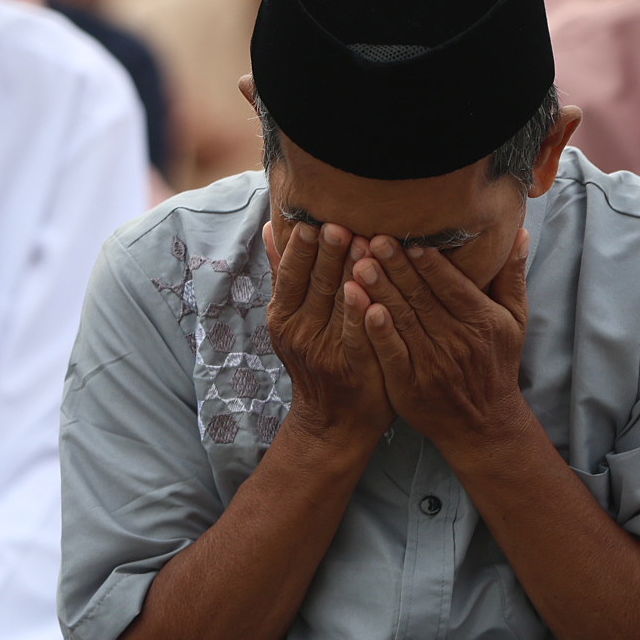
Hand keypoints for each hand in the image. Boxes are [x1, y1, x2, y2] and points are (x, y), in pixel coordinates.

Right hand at [264, 220, 394, 442]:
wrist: (333, 422)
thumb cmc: (318, 359)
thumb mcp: (292, 319)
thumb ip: (284, 275)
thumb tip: (271, 228)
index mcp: (284, 315)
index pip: (292, 273)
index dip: (302, 247)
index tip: (313, 218)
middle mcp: (300, 332)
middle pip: (316, 283)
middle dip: (328, 251)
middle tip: (340, 221)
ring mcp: (325, 351)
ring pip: (338, 304)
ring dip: (349, 273)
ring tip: (362, 242)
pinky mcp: (353, 369)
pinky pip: (356, 337)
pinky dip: (360, 314)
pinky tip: (369, 293)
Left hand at [352, 229, 531, 450]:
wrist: (483, 425)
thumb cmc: (497, 364)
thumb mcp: (514, 321)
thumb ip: (511, 275)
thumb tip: (518, 231)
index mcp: (481, 321)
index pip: (452, 285)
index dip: (429, 262)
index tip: (408, 237)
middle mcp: (458, 341)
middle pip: (422, 298)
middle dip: (396, 267)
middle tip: (374, 239)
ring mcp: (432, 365)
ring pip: (403, 321)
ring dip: (380, 291)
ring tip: (359, 263)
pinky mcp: (409, 386)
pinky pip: (391, 354)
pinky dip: (377, 332)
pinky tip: (362, 309)